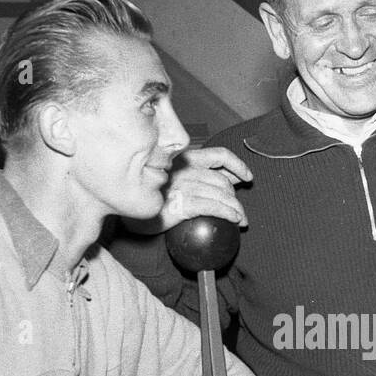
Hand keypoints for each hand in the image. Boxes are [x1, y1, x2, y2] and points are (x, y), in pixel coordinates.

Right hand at [130, 147, 250, 234]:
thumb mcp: (172, 178)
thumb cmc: (150, 197)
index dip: (238, 165)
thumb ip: (196, 175)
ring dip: (236, 208)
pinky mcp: (181, 203)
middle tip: (238, 210)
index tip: (248, 177)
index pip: (218, 156)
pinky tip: (234, 220)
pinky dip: (228, 213)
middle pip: (222, 180)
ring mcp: (183, 185)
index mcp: (184, 159)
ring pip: (221, 194)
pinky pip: (213, 206)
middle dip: (235, 196)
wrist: (127, 214)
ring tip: (241, 219)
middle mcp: (185, 169)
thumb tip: (227, 178)